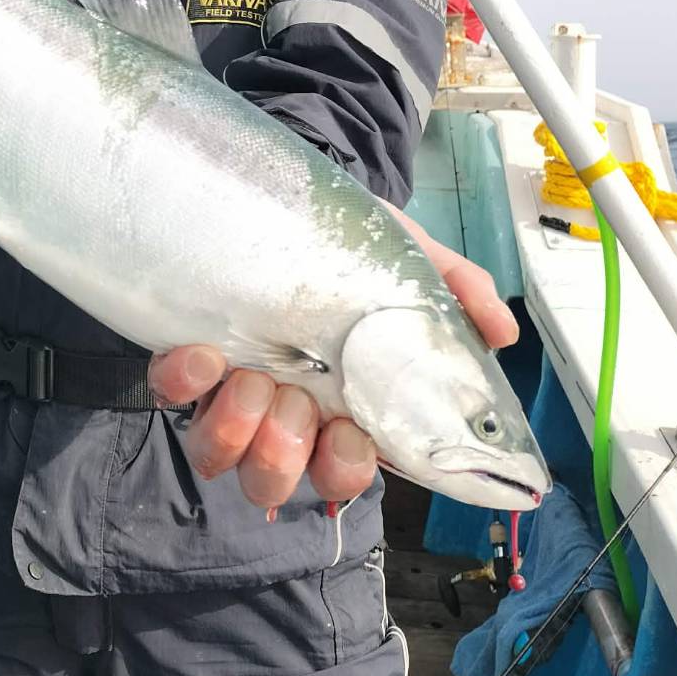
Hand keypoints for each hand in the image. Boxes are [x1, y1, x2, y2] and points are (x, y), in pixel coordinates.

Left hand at [148, 204, 519, 511]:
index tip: (349, 435)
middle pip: (275, 479)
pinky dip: (185, 381)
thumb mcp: (417, 264)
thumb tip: (504, 336)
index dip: (344, 469)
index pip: (344, 469)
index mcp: (344, 403)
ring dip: (235, 429)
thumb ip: (462, 296)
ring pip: (220, 455)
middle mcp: (285, 409)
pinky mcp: (189, 357)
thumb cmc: (359, 245)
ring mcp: (233, 387)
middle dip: (283, 454)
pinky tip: (204, 352)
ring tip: (252, 379)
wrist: (300, 196)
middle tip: (296, 402)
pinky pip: (173, 393)